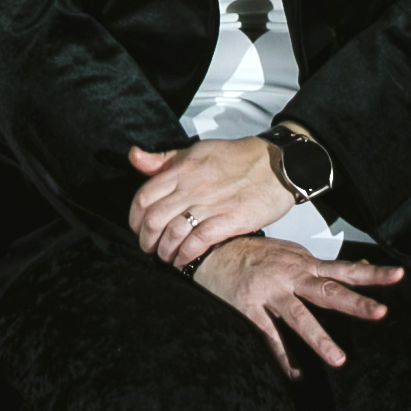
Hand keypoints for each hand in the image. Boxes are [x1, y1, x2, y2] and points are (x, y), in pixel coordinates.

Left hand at [126, 139, 293, 264]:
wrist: (276, 165)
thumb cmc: (237, 158)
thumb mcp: (196, 151)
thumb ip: (164, 159)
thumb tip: (134, 157)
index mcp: (182, 170)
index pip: (144, 197)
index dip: (135, 218)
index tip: (137, 228)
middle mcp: (192, 187)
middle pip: (154, 219)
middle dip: (146, 239)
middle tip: (149, 247)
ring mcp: (210, 205)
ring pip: (173, 233)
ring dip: (165, 251)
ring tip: (166, 256)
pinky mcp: (229, 220)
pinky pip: (198, 242)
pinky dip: (186, 255)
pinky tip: (184, 259)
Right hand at [191, 237, 402, 377]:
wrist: (210, 248)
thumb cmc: (254, 253)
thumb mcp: (293, 253)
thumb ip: (324, 265)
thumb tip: (361, 265)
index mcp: (304, 264)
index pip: (345, 270)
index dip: (372, 273)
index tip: (399, 275)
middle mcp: (291, 276)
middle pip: (329, 291)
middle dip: (356, 303)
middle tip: (381, 314)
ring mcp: (270, 292)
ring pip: (299, 317)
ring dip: (319, 338)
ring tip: (338, 360)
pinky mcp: (248, 307)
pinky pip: (268, 335)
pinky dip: (282, 356)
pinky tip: (295, 374)